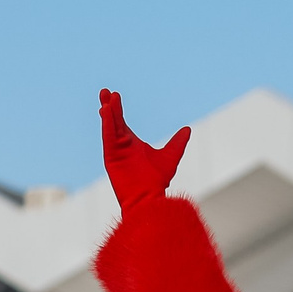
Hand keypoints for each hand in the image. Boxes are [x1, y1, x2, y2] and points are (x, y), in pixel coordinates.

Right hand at [99, 90, 189, 212]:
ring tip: (106, 97)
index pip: (122, 122)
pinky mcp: (111, 158)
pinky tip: (106, 111)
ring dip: (108, 112)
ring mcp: (115, 151)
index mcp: (132, 144)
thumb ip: (177, 143)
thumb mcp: (170, 157)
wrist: (149, 200)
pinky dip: (107, 124)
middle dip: (109, 106)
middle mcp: (121, 146)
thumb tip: (187, 130)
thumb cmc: (157, 182)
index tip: (114, 95)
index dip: (117, 109)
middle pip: (113, 121)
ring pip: (110, 127)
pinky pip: (108, 138)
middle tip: (105, 91)